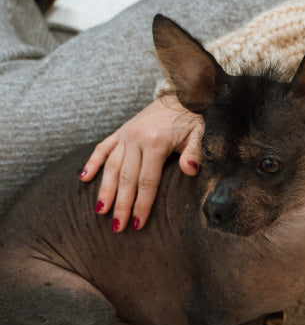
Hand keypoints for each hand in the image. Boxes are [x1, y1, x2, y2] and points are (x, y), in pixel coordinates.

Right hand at [79, 94, 203, 230]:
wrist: (184, 95)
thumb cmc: (195, 120)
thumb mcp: (201, 135)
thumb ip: (195, 152)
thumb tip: (189, 170)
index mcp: (156, 143)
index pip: (147, 181)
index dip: (142, 204)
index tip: (137, 224)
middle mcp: (136, 139)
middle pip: (126, 179)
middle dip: (121, 205)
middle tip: (117, 228)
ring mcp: (126, 135)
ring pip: (111, 167)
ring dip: (105, 190)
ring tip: (99, 212)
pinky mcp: (120, 131)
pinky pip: (102, 148)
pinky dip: (92, 163)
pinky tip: (83, 179)